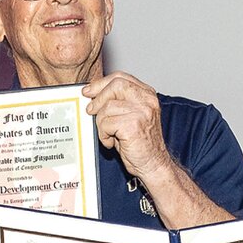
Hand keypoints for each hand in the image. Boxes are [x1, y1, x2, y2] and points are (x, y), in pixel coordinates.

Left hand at [84, 71, 174, 186]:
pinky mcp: (133, 125)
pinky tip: (111, 142)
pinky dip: (103, 135)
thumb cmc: (140, 145)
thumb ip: (118, 103)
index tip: (88, 92)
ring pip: (107, 107)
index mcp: (147, 95)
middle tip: (90, 111)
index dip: (101, 83)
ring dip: (101, 124)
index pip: (121, 77)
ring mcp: (142, 112)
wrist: (153, 165)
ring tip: (108, 135)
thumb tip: (92, 95)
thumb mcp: (131, 117)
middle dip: (98, 98)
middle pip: (115, 85)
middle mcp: (147, 101)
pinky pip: (106, 123)